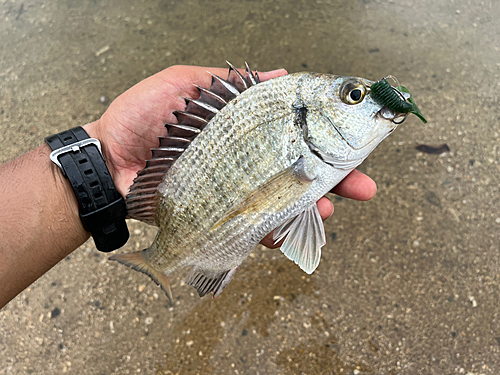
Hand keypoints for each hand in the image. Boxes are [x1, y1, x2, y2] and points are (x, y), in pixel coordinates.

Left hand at [83, 65, 375, 247]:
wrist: (107, 160)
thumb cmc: (141, 117)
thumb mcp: (185, 84)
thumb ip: (230, 82)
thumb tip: (281, 73)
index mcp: (242, 128)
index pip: (294, 132)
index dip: (325, 137)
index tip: (355, 142)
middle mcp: (244, 159)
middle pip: (297, 169)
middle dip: (335, 179)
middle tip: (365, 189)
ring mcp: (234, 189)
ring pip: (282, 201)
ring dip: (310, 208)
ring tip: (329, 211)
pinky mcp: (218, 214)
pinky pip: (251, 226)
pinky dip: (271, 231)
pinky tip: (283, 232)